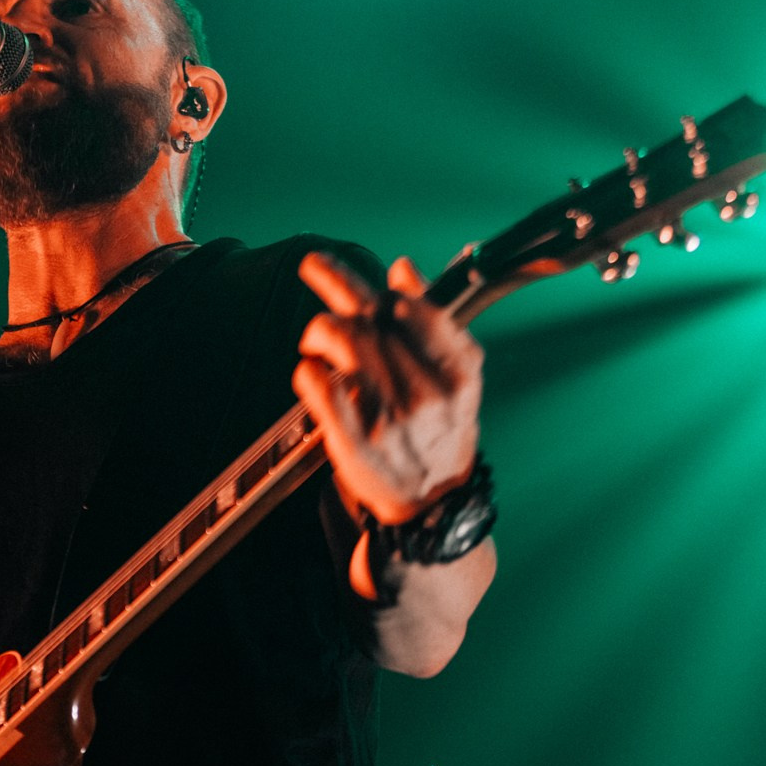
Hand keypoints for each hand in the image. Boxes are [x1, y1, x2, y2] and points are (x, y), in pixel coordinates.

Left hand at [292, 251, 483, 525]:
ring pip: (342, 343)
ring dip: (319, 329)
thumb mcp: (458, 375)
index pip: (409, 309)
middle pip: (368, 320)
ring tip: (316, 336)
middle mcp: (424, 394)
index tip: (368, 286)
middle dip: (336, 285)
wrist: (432, 500)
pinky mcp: (354, 442)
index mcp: (456, 374)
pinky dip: (308, 371)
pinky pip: (321, 388)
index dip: (382, 290)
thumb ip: (434, 320)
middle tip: (315, 265)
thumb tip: (403, 269)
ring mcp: (388, 419)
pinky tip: (309, 370)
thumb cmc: (441, 430)